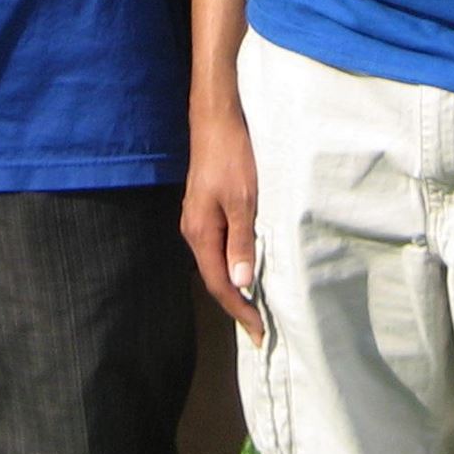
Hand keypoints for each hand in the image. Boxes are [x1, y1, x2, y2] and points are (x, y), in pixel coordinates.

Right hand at [182, 102, 261, 341]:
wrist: (215, 120)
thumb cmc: (231, 157)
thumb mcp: (243, 202)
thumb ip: (241, 243)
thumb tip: (241, 284)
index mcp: (200, 233)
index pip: (220, 284)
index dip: (238, 311)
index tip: (258, 333)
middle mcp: (193, 231)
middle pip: (214, 278)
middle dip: (236, 304)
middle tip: (259, 327)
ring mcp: (197, 220)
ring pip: (214, 263)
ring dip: (234, 286)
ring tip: (254, 305)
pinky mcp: (204, 209)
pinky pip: (217, 246)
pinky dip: (231, 264)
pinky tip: (245, 267)